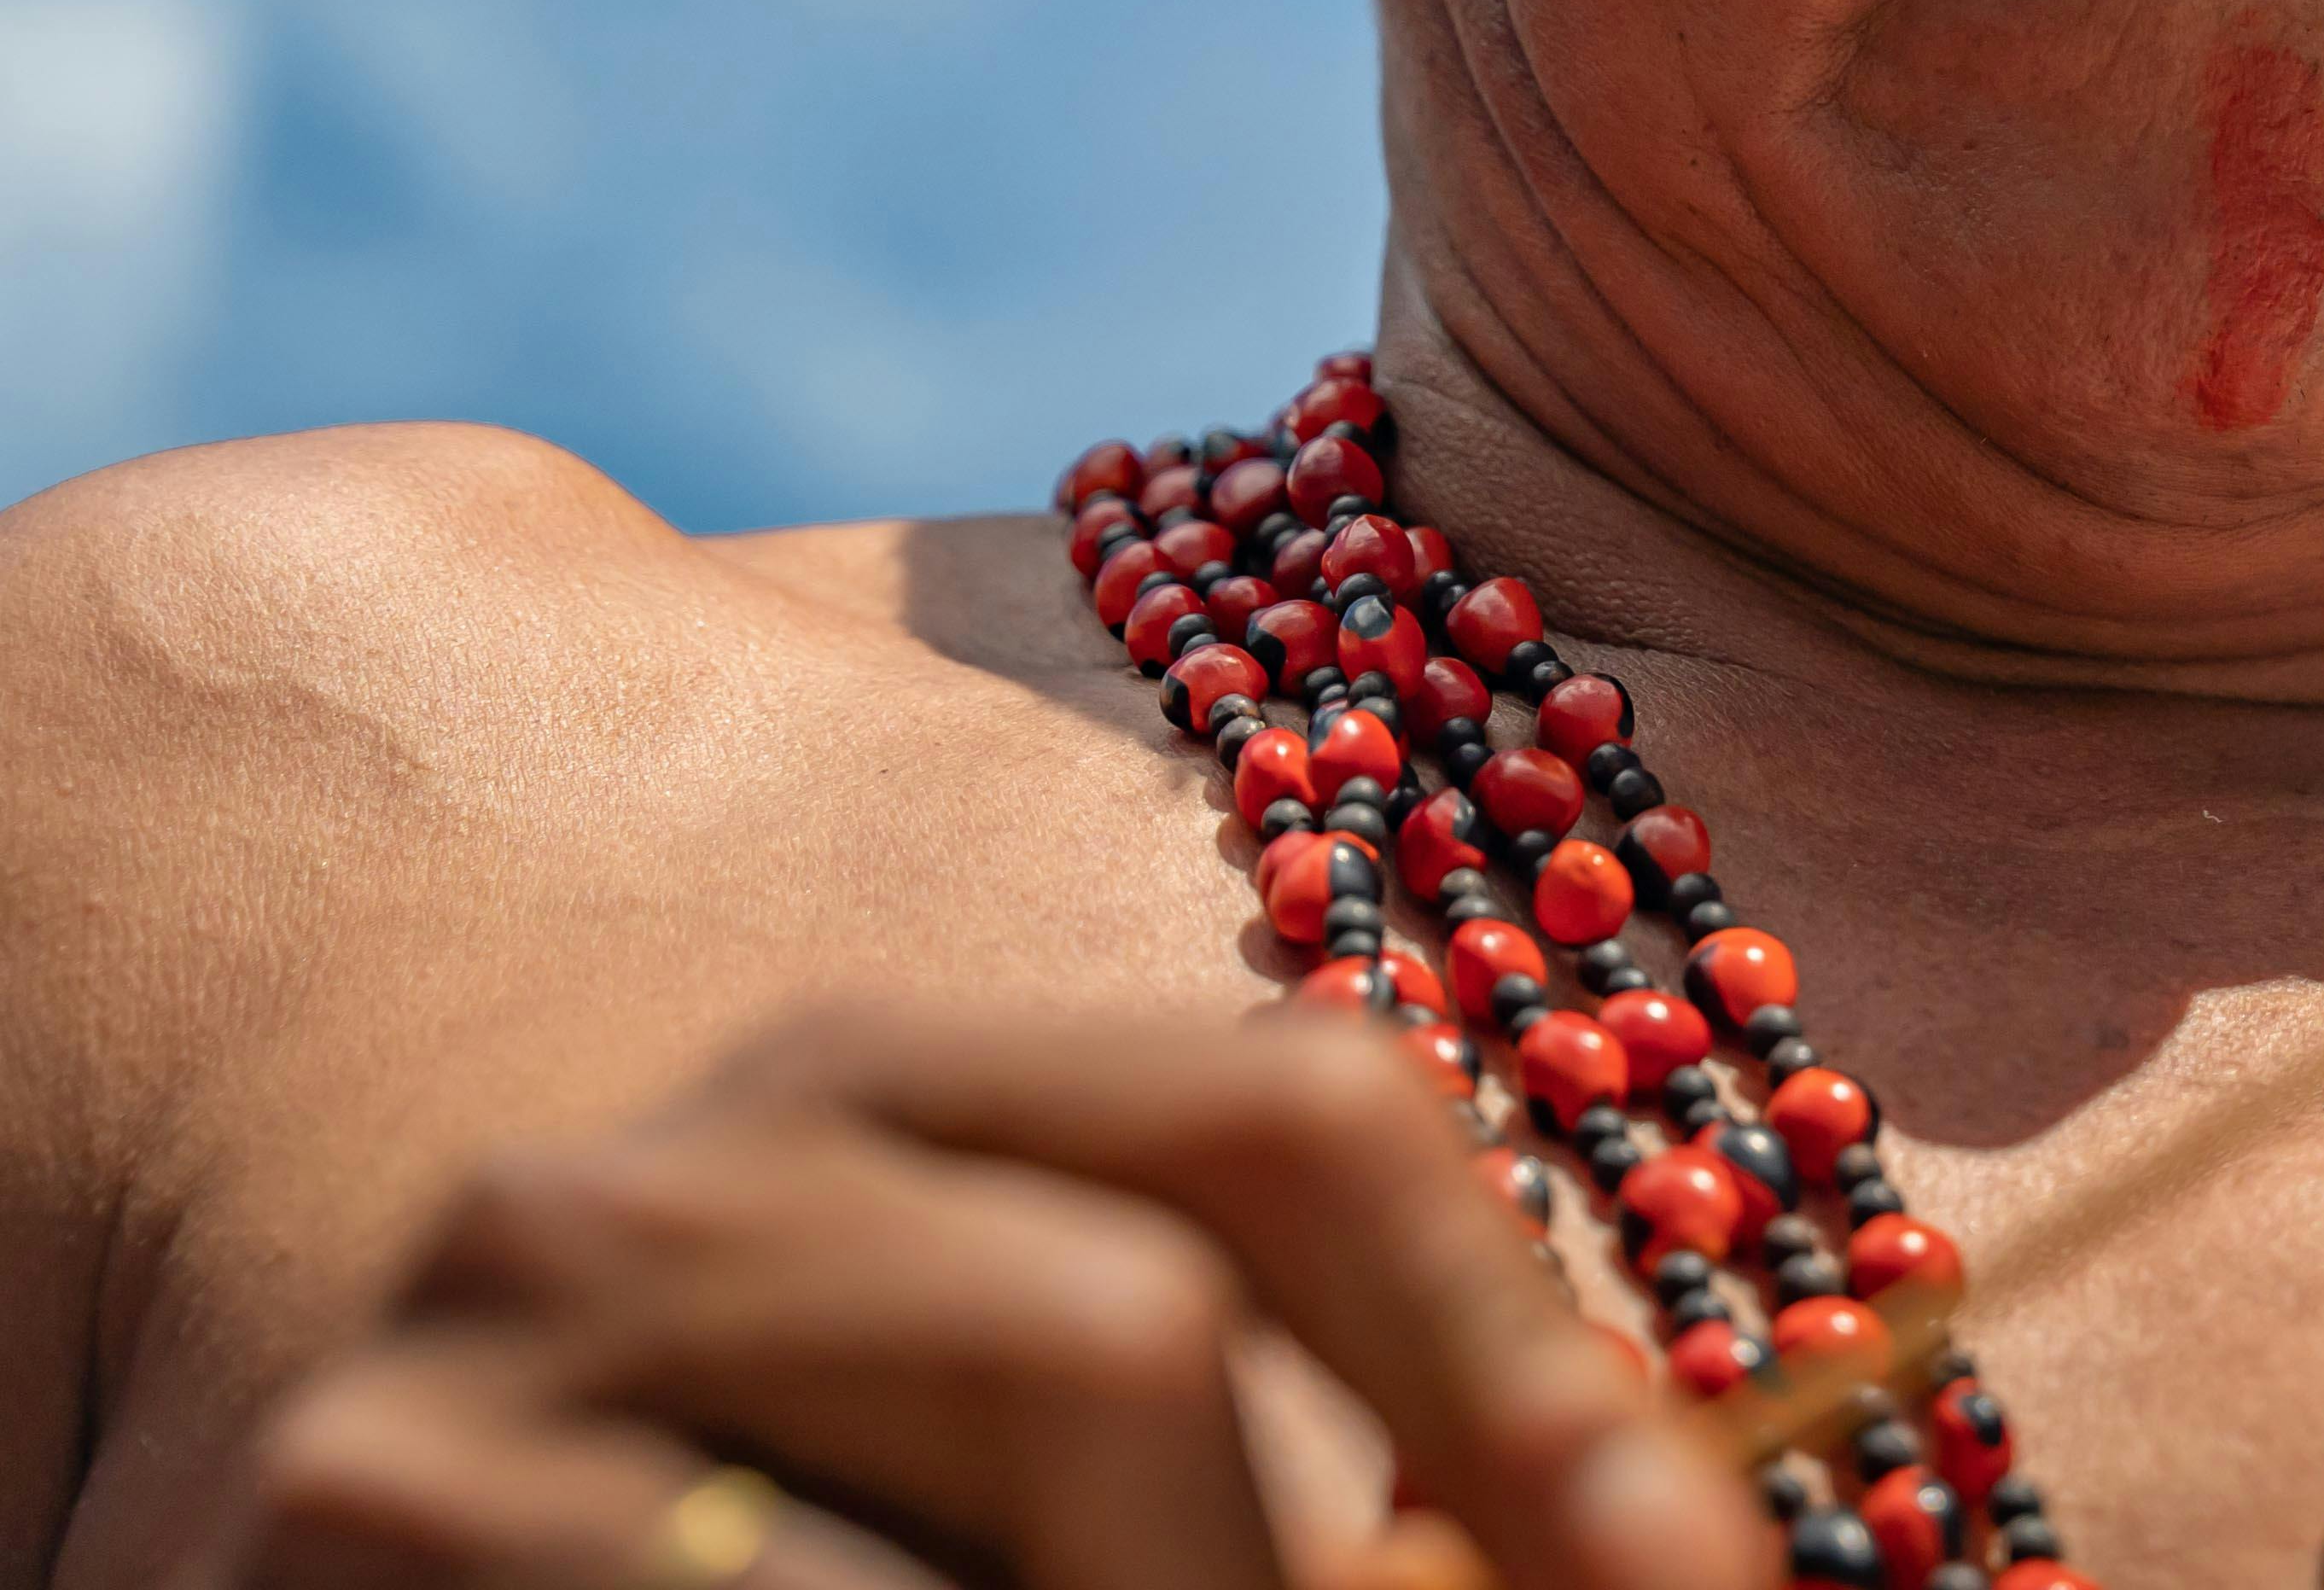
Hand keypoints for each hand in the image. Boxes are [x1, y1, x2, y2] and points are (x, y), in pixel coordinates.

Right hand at [235, 1005, 1772, 1589]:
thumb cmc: (762, 1550)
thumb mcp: (1005, 1463)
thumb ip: (1269, 1478)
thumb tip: (1640, 1546)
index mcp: (880, 1084)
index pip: (1290, 1110)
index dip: (1518, 1352)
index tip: (1687, 1563)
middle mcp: (659, 1180)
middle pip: (1126, 1336)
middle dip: (1321, 1579)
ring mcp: (461, 1394)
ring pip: (985, 1522)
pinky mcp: (333, 1546)